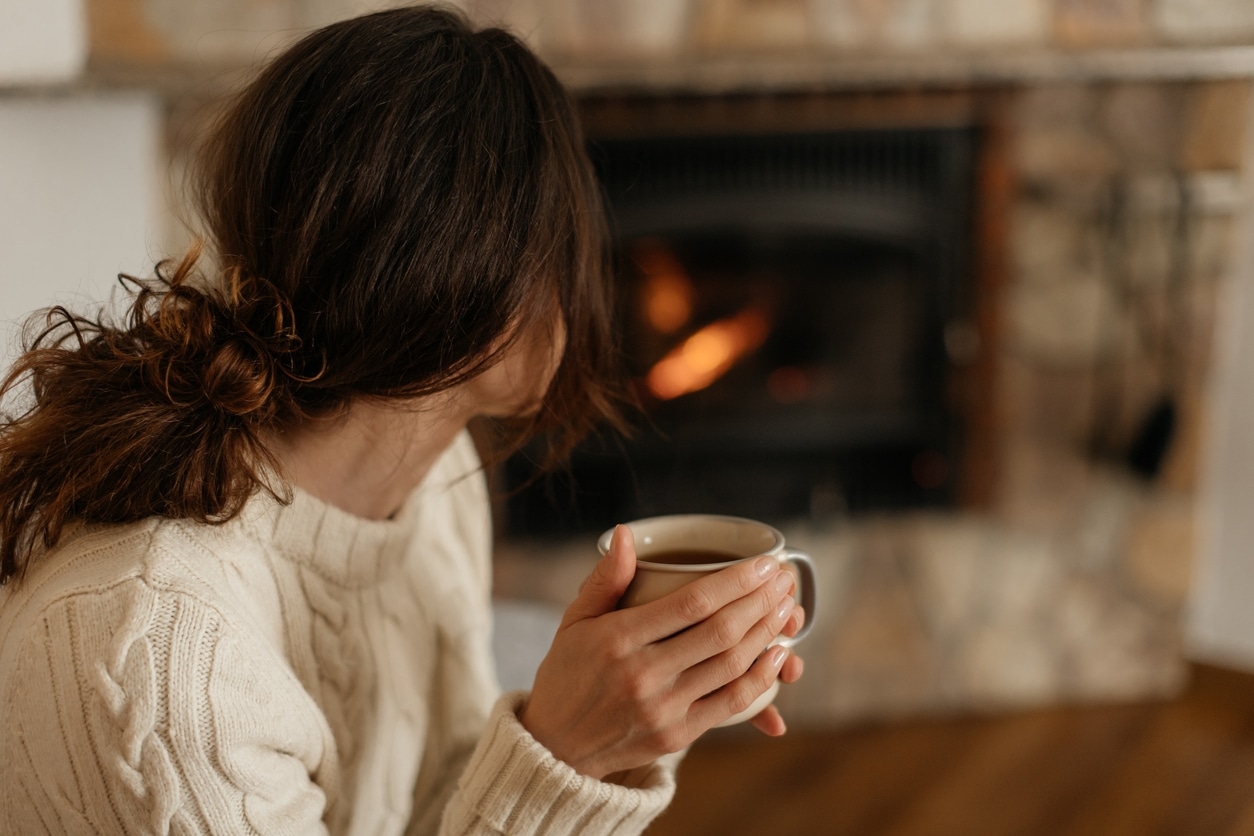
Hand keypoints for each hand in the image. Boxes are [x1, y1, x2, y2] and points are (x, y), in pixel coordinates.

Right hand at [520, 524, 798, 778]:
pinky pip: (730, 704)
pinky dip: (760, 677)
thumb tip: (626, 533)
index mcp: (617, 640)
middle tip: (785, 579)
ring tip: (787, 607)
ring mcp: (662, 709)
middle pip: (720, 631)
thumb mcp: (574, 621)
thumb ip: (605, 578)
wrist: (554, 746)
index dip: (736, 580)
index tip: (765, 563)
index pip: (691, 603)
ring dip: (767, 632)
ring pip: (731, 665)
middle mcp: (642, 675)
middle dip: (762, 600)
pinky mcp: (677, 735)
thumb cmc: (567, 673)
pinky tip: (777, 654)